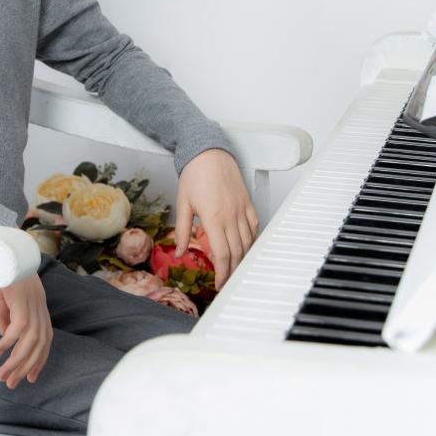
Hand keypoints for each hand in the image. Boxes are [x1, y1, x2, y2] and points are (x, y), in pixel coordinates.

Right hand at [0, 273, 52, 389]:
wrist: (4, 250)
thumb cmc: (4, 273)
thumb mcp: (6, 300)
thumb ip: (8, 318)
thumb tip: (6, 339)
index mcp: (39, 307)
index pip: (46, 340)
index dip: (39, 360)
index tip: (30, 377)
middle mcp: (40, 307)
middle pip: (40, 345)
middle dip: (26, 367)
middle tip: (12, 383)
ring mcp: (33, 303)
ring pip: (30, 341)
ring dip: (16, 361)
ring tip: (3, 375)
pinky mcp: (22, 300)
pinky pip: (18, 328)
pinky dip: (9, 342)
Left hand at [175, 148, 258, 289]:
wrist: (209, 152)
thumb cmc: (194, 174)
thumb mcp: (182, 203)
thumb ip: (183, 230)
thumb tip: (180, 252)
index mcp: (213, 217)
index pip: (222, 254)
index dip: (223, 273)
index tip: (220, 283)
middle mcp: (231, 215)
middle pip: (237, 252)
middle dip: (233, 271)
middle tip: (227, 281)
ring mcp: (241, 209)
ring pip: (248, 241)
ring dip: (243, 258)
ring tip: (236, 269)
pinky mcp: (247, 202)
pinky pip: (254, 225)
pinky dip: (252, 239)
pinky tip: (246, 246)